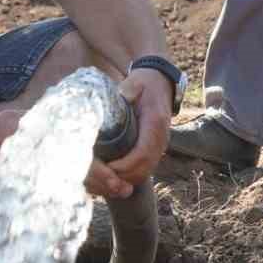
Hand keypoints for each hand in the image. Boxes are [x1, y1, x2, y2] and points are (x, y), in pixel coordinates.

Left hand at [85, 67, 171, 198]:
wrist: (161, 83)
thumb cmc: (144, 84)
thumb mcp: (135, 83)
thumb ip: (127, 91)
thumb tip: (119, 97)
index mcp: (155, 124)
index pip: (142, 153)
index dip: (124, 165)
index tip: (106, 166)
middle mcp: (161, 139)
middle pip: (144, 169)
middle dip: (123, 177)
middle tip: (101, 176)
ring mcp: (160, 146)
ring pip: (146, 172)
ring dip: (126, 179)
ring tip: (105, 176)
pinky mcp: (156, 149)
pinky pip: (145, 169)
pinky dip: (130, 176)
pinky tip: (114, 174)